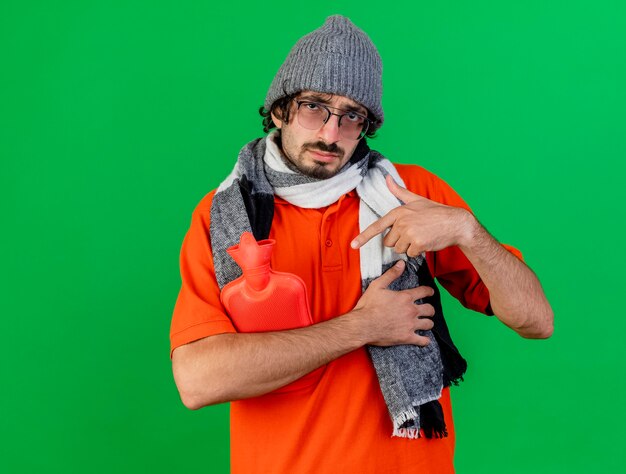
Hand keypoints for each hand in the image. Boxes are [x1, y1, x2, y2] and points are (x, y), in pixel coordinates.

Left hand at [351, 175, 473, 256]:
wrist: (456, 223)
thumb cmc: (436, 212)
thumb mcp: (416, 199)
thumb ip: (399, 191)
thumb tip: (386, 178)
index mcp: (399, 212)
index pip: (377, 226)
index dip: (364, 237)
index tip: (353, 245)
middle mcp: (402, 222)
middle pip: (389, 242)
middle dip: (398, 241)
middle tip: (413, 234)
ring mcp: (409, 233)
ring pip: (398, 249)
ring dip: (408, 247)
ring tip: (420, 237)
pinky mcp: (418, 244)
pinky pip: (409, 254)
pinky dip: (417, 252)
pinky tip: (425, 243)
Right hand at [352, 260, 435, 345]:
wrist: (363, 325)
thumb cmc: (368, 306)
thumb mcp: (377, 285)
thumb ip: (391, 274)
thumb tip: (401, 263)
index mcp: (405, 297)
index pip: (424, 291)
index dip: (429, 291)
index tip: (431, 292)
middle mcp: (411, 310)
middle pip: (430, 309)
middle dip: (430, 309)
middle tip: (428, 310)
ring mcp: (410, 325)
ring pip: (429, 324)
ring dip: (428, 323)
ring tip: (425, 323)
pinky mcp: (407, 337)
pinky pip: (422, 340)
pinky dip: (425, 340)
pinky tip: (424, 340)